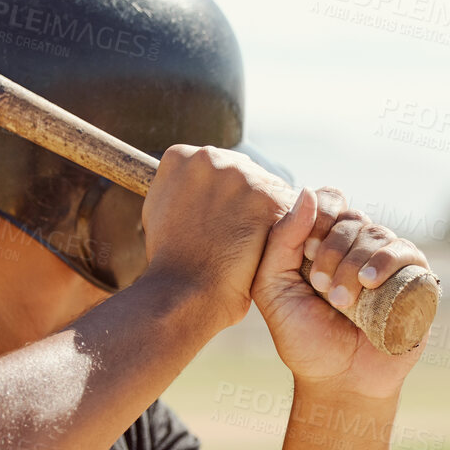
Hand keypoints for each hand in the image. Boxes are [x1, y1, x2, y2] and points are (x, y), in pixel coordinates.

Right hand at [139, 145, 298, 330]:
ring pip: (269, 187)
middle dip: (246, 198)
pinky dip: (285, 226)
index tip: (220, 215)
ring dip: (267, 211)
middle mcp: (210, 158)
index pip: (215, 164)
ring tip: (250, 243)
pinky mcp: (268, 198)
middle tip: (237, 232)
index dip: (222, 192)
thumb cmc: (170, 262)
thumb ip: (178, 188)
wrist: (185, 292)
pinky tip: (267, 247)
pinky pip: (290, 207)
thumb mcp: (159, 212)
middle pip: (244, 170)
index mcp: (180, 157)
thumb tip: (191, 182)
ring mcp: (241, 175)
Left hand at [250, 187, 428, 398]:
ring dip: (355, 263)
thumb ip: (281, 241)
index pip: (329, 201)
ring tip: (342, 300)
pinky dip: (388, 262)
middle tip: (320, 288)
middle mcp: (359, 248)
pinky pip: (409, 253)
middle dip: (333, 250)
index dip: (320, 215)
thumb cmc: (304, 339)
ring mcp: (389, 264)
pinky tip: (370, 284)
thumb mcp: (274, 288)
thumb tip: (308, 192)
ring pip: (378, 235)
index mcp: (326, 243)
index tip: (307, 252)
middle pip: (352, 218)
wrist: (339, 382)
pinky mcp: (416, 282)